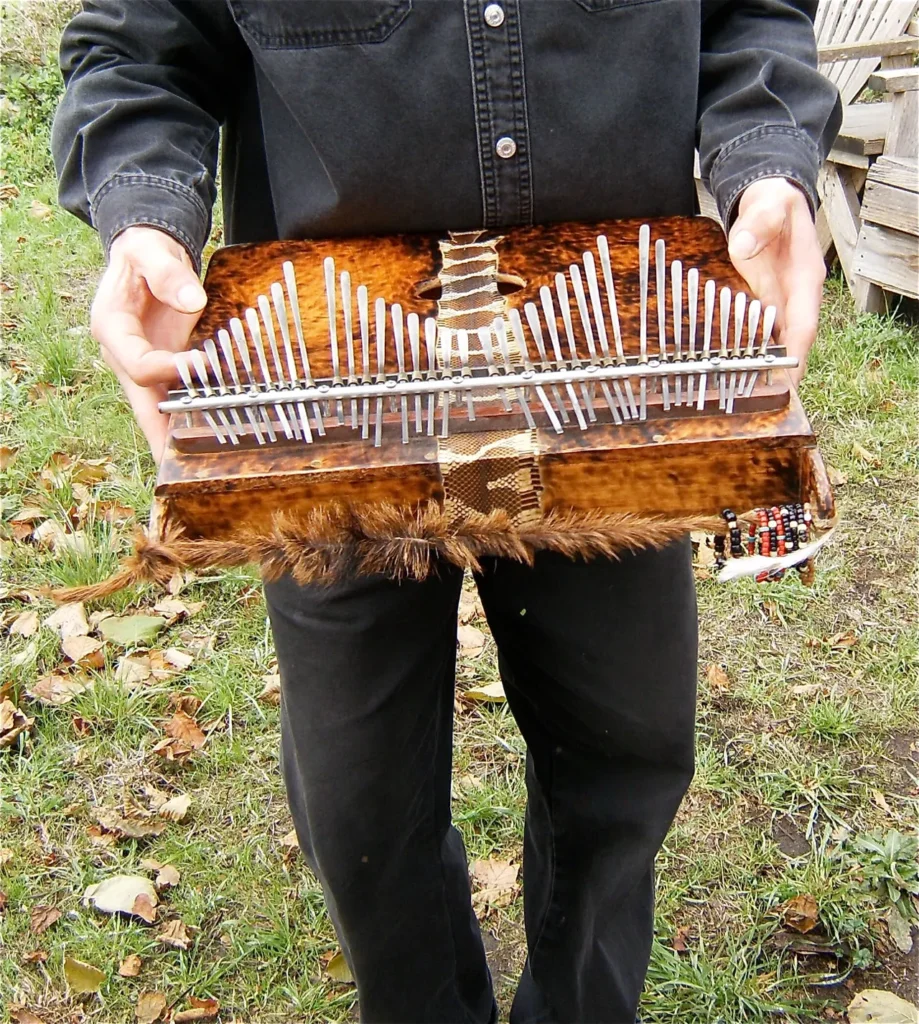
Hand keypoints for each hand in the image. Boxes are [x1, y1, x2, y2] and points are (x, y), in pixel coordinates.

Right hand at [91, 226, 206, 462]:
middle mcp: (125, 355)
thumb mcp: (151, 252)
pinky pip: (175, 397)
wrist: (149, 256)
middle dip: (159, 432)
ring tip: (195, 462)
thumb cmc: (146, 253)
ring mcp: (144, 365)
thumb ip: (169, 273)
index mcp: (112, 329)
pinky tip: (207, 438)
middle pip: (141, 401)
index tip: (199, 366)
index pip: (137, 363)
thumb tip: (193, 301)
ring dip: (176, 433)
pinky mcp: (164, 369)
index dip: (166, 370)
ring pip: (157, 407)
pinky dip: (189, 417)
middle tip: (176, 463)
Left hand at [727, 177, 825, 386]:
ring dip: (765, 368)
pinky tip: (734, 370)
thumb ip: (757, 225)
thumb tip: (742, 247)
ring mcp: (781, 302)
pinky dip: (750, 352)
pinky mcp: (765, 303)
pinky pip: (759, 333)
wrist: (768, 202)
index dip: (796, 353)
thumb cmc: (773, 206)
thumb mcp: (769, 207)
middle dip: (781, 373)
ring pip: (776, 342)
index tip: (788, 379)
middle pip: (792, 343)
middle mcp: (796, 296)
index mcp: (805, 278)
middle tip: (764, 402)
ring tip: (747, 396)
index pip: (804, 324)